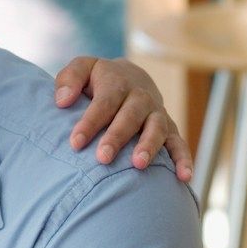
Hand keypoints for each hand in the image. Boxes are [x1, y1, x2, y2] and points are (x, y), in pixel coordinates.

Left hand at [54, 56, 193, 180]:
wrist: (131, 77)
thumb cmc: (99, 80)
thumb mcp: (82, 69)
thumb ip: (68, 80)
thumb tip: (62, 101)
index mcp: (118, 83)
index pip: (104, 103)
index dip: (90, 122)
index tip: (75, 143)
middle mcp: (140, 97)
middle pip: (130, 116)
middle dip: (117, 137)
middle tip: (103, 158)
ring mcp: (157, 113)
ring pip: (157, 128)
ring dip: (149, 146)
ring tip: (138, 165)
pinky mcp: (170, 129)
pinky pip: (179, 144)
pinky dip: (184, 159)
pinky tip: (184, 178)